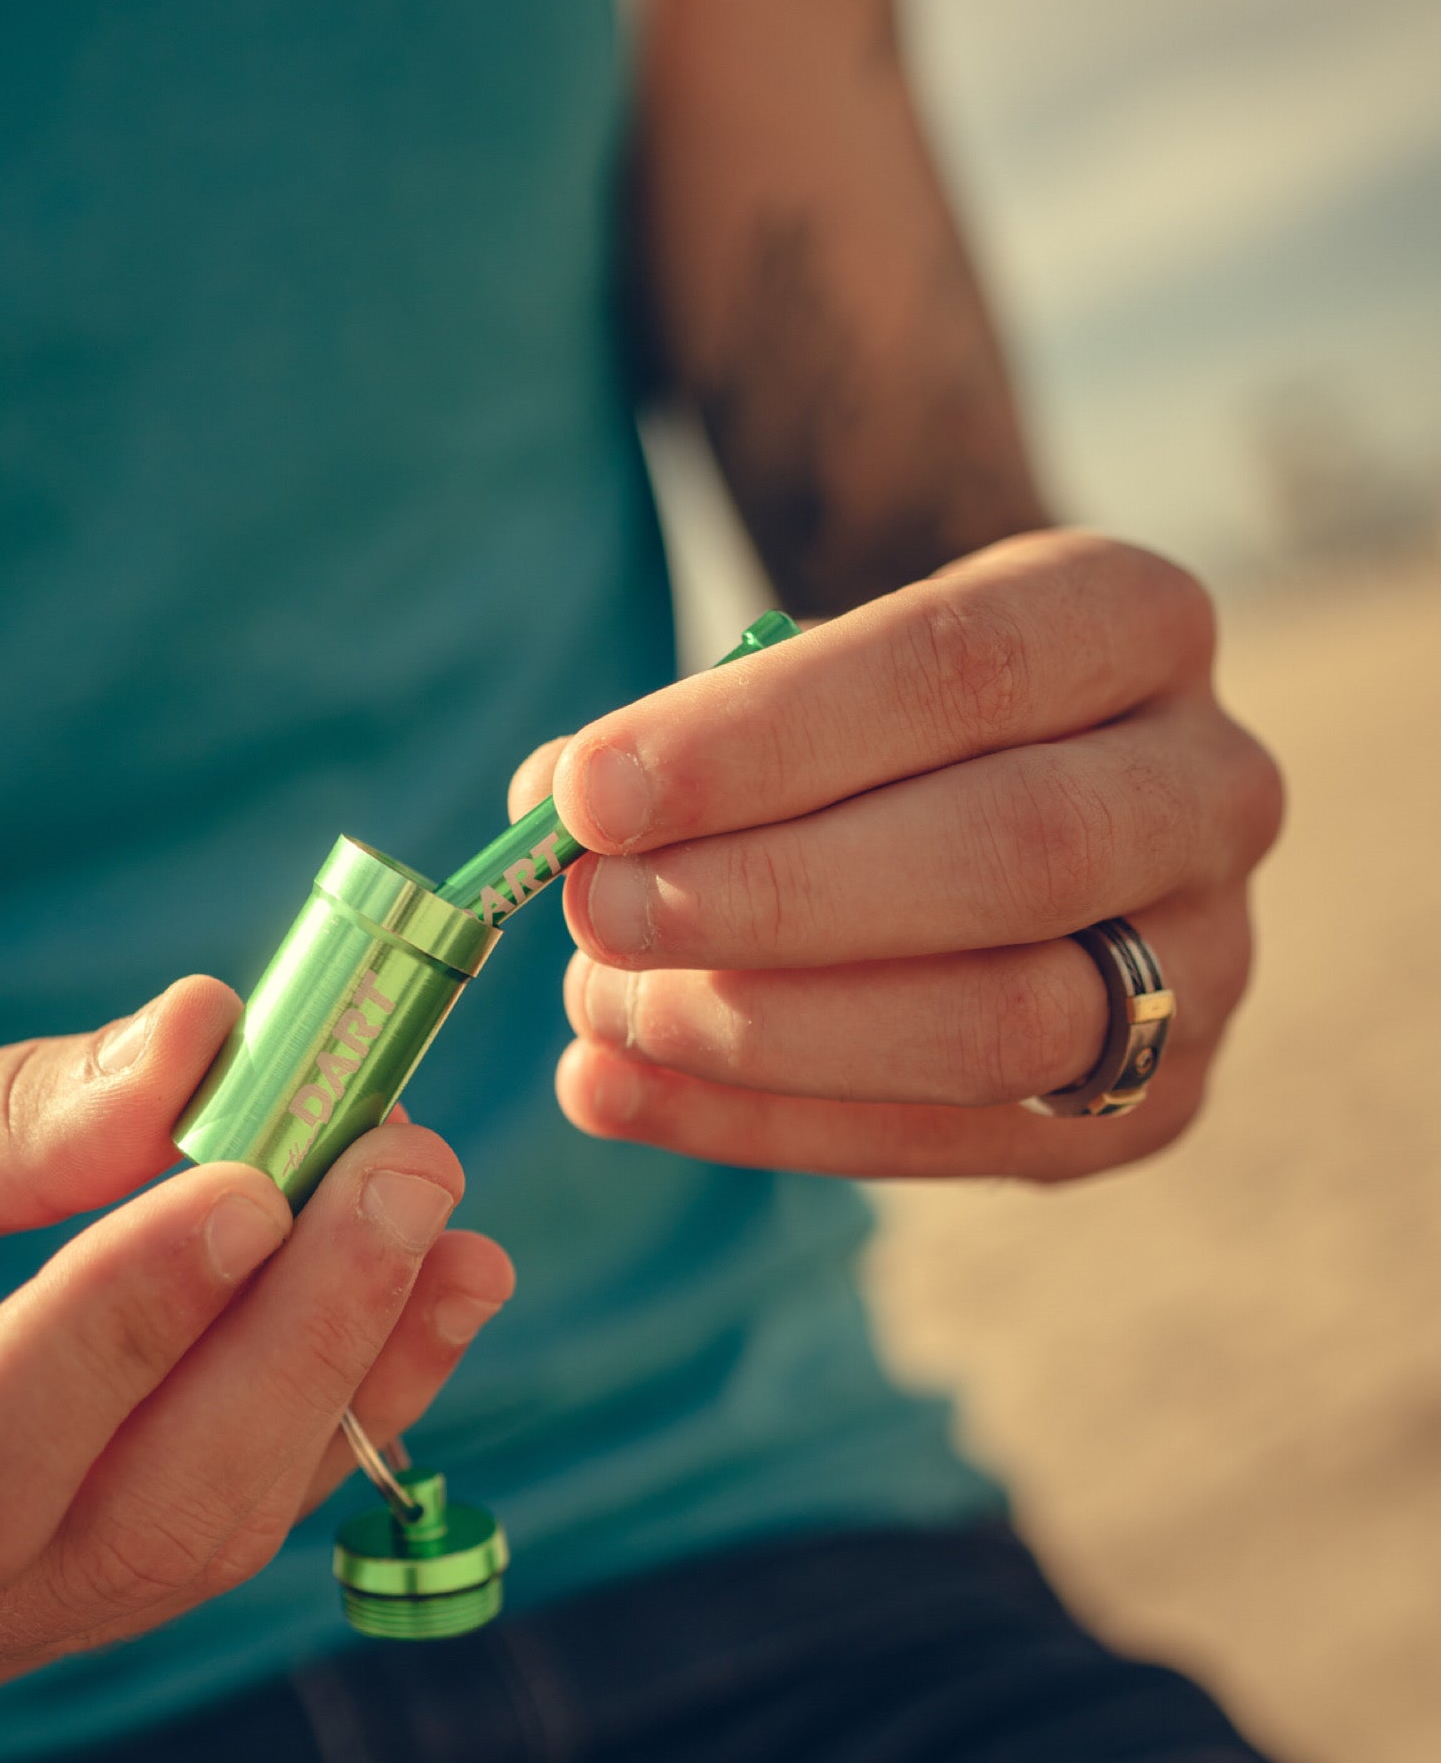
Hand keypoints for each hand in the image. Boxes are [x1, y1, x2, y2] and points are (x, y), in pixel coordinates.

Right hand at [0, 977, 510, 1737]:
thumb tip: (200, 1046)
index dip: (119, 1335)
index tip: (253, 1183)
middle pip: (121, 1531)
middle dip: (292, 1344)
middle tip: (406, 1171)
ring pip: (196, 1537)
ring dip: (347, 1370)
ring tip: (444, 1222)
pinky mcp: (54, 1606)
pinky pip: (217, 1516)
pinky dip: (333, 1402)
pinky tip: (424, 1295)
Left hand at [512, 532, 1282, 1180]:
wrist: (1010, 804)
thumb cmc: (876, 731)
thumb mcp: (807, 684)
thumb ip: (690, 744)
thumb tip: (554, 813)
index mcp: (1127, 622)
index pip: (961, 665)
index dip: (764, 738)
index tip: (588, 795)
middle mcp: (1208, 787)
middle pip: (1013, 850)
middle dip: (773, 896)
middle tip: (592, 917)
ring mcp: (1208, 962)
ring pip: (1001, 1022)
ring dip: (766, 1031)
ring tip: (599, 1012)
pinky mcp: (1148, 1104)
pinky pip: (955, 1140)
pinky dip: (764, 1127)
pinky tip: (618, 1095)